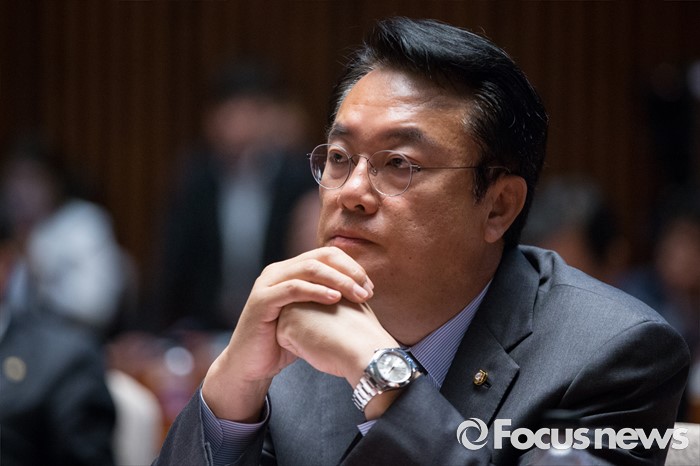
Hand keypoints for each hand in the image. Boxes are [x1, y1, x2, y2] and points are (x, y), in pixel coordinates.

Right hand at [201, 247, 373, 421]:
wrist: (251, 365)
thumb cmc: (282, 341)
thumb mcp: (309, 316)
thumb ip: (326, 300)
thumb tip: (360, 294)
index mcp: (291, 270)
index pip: (326, 255)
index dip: (351, 267)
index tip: (370, 286)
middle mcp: (279, 271)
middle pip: (321, 257)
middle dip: (349, 271)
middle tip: (367, 290)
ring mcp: (268, 283)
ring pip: (309, 269)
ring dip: (338, 280)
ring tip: (358, 295)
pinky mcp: (261, 300)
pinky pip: (293, 288)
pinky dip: (316, 291)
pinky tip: (335, 298)